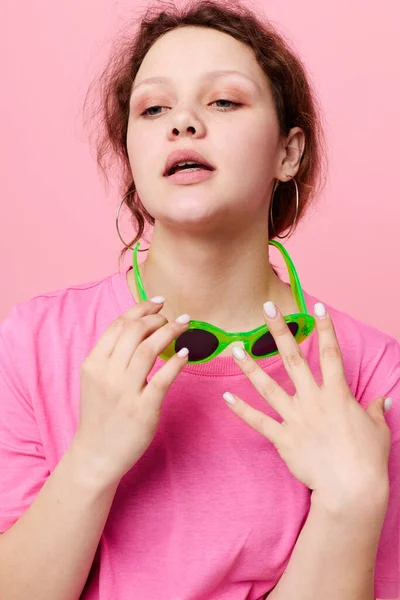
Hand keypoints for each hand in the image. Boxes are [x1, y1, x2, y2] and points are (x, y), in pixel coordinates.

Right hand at [73, 299, 189, 486]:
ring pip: (149, 349)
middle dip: (157, 318)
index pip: (118, 324)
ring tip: (184, 325)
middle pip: (134, 331)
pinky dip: (177, 362)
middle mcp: (107, 374)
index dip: (141, 308)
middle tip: (173, 318)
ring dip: (170, 331)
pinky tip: (186, 354)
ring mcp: (125, 391)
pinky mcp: (143, 409)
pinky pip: (163, 378)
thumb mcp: (95, 379)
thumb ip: (111, 355)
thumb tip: (138, 327)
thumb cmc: (100, 414)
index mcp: (93, 363)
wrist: (96, 454)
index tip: (158, 302)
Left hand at [223, 302, 391, 511]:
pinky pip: (258, 421)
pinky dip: (241, 410)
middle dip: (279, 331)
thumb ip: (376, 411)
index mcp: (337, 394)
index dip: (325, 328)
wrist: (351, 490)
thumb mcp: (378, 430)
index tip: (316, 307)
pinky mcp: (283, 438)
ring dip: (250, 366)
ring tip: (235, 348)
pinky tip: (226, 397)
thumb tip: (383, 401)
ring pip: (268, 386)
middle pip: (293, 359)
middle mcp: (313, 400)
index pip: (331, 353)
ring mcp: (295, 418)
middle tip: (267, 309)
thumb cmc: (368, 460)